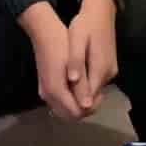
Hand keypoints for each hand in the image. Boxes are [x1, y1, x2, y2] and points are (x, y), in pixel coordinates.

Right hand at [21, 4, 86, 119]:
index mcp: (55, 90)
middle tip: (97, 93)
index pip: (76, 113)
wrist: (45, 30)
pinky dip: (71, 99)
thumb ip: (80, 86)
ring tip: (90, 87)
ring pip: (65, 109)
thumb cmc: (61, 43)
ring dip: (78, 104)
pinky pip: (60, 102)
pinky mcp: (45, 86)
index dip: (91, 107)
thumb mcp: (74, 63)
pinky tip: (80, 85)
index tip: (101, 94)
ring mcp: (44, 91)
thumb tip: (87, 106)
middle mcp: (47, 95)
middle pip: (70, 115)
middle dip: (85, 108)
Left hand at [67, 0, 118, 112]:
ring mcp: (111, 71)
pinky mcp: (109, 67)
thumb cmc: (86, 24)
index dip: (72, 103)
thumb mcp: (77, 40)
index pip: (88, 99)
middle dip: (74, 98)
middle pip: (91, 97)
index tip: (57, 99)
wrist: (101, 11)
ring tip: (62, 82)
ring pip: (92, 90)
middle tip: (57, 89)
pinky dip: (84, 82)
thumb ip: (76, 62)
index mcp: (101, 69)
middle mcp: (109, 74)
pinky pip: (95, 82)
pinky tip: (72, 73)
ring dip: (78, 90)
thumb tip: (73, 82)